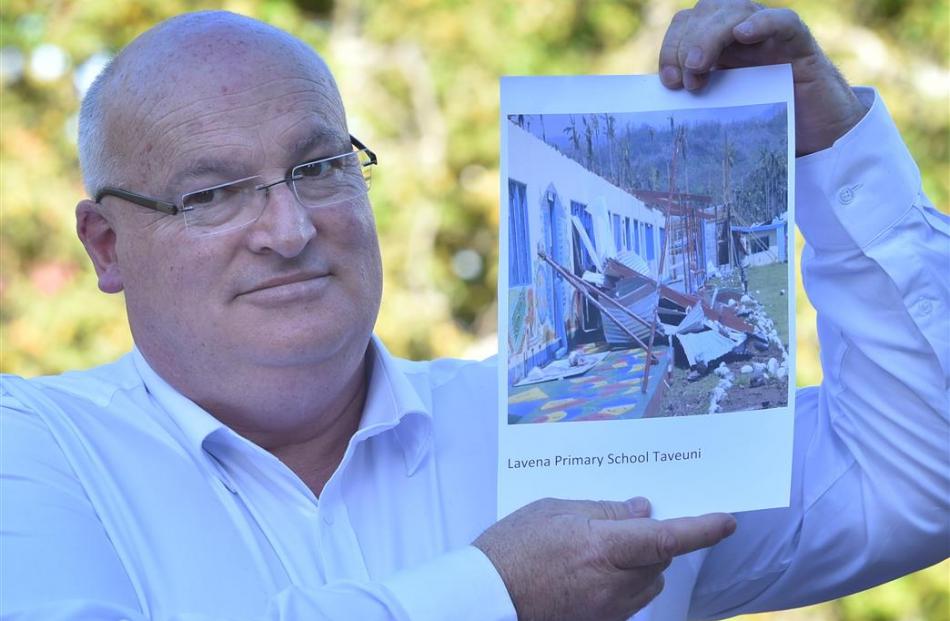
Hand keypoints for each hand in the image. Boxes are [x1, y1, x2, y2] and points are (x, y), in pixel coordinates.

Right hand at [473, 497, 735, 620]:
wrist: (484, 600)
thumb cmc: (511, 549)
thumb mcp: (553, 511)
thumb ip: (603, 510)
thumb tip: (640, 510)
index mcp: (602, 547)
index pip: (666, 538)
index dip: (700, 529)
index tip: (726, 521)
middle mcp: (613, 584)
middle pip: (657, 562)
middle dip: (652, 542)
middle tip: (626, 523)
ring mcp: (607, 609)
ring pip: (646, 584)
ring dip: (639, 564)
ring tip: (600, 549)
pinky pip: (626, 601)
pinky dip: (621, 582)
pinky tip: (589, 571)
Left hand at [658, 0, 867, 154]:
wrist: (818, 133)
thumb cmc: (766, 121)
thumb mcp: (722, 108)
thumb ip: (697, 96)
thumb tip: (657, 106)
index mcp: (718, 44)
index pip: (685, 25)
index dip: (670, 48)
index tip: (668, 82)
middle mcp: (741, 31)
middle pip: (704, 13)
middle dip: (686, 44)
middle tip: (686, 81)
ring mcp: (769, 33)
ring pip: (733, 13)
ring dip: (709, 37)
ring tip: (699, 67)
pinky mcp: (798, 42)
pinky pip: (780, 21)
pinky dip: (760, 23)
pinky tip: (742, 35)